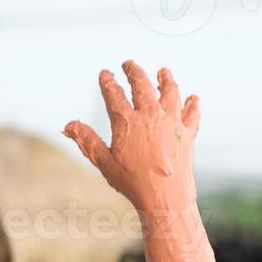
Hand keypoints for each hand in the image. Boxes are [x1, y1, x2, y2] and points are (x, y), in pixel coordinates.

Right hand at [62, 61, 199, 215]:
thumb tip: (68, 126)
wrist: (165, 198)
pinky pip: (191, 113)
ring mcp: (171, 122)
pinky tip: (193, 98)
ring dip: (166, 79)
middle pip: (142, 84)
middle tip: (129, 64)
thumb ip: (86, 141)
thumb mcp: (104, 162)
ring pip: (170, 91)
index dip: (108, 81)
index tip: (105, 73)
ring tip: (163, 72)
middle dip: (134, 71)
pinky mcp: (187, 133)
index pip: (114, 94)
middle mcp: (150, 115)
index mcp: (127, 121)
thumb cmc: (132, 182)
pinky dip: (192, 104)